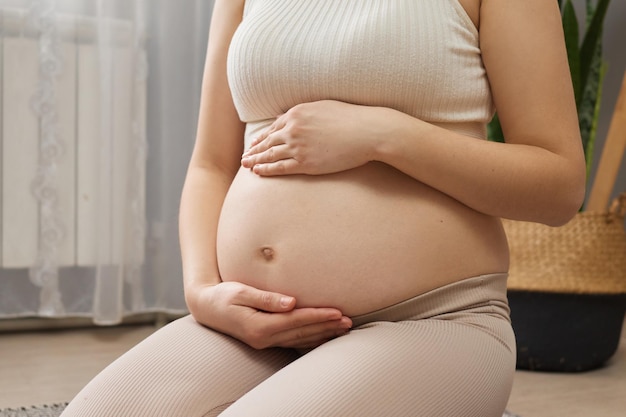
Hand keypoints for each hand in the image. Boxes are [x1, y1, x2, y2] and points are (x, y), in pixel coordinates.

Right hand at [187, 281, 351, 349]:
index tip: (337, 312)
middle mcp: (263, 337)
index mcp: (259, 326)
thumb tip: (291, 302)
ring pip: (300, 340)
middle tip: (348, 321)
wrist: (205, 307)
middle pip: (302, 333)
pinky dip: (310, 338)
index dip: (318, 316)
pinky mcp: (265, 340)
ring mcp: (264, 341)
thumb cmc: (222, 295)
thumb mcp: (240, 292)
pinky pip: (293, 341)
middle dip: (326, 327)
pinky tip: (323, 336)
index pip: (296, 321)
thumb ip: (266, 298)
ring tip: (342, 328)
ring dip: (322, 334)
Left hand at [241, 100, 378, 175]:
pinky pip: (280, 167)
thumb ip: (305, 112)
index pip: (273, 127)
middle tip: (244, 157)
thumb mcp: (323, 107)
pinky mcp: (305, 163)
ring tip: (246, 165)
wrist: (366, 132)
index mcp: (297, 113)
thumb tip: (293, 117)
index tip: (254, 143)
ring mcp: (298, 146)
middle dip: (254, 150)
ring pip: (270, 155)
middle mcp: (293, 129)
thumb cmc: (350, 118)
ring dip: (256, 161)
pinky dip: (267, 170)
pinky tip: (258, 172)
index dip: (262, 137)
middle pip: (267, 141)